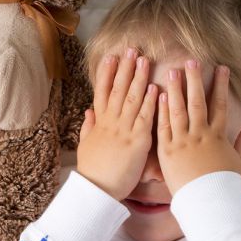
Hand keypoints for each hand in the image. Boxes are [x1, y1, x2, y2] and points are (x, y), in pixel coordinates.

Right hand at [77, 48, 157, 200]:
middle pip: (117, 89)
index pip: (101, 92)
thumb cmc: (93, 171)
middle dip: (124, 68)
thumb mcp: (86, 146)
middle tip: (131, 49)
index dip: (106, 72)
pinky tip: (155, 87)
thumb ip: (89, 127)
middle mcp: (110, 122)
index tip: (110, 56)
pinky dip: (149, 102)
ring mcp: (123, 130)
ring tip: (143, 59)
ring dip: (138, 77)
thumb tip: (88, 112)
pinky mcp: (137, 141)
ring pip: (131, 98)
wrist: (97, 190)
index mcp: (99, 123)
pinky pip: (144, 117)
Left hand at [156, 59, 240, 194]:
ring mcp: (183, 142)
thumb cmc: (224, 185)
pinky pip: (163, 126)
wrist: (207, 202)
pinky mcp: (167, 151)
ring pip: (179, 110)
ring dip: (176, 89)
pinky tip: (158, 95)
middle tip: (192, 61)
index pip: (220, 105)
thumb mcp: (240, 163)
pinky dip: (161, 110)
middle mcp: (200, 134)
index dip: (221, 85)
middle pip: (198, 101)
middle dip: (195, 80)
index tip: (222, 68)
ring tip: (173, 71)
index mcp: (218, 136)